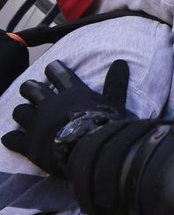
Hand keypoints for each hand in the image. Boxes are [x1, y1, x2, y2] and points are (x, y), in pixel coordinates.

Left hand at [2, 59, 130, 176]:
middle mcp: (50, 104)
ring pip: (20, 111)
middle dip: (30, 88)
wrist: (92, 153)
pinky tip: (12, 138)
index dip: (53, 69)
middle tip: (31, 90)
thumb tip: (121, 62)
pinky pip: (12, 138)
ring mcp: (37, 124)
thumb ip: (116, 83)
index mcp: (71, 93)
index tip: (51, 68)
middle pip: (32, 89)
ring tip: (24, 114)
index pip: (58, 74)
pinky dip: (11, 138)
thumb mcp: (116, 103)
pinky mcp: (28, 144)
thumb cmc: (106, 127)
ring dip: (22, 112)